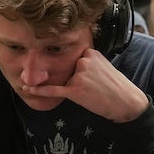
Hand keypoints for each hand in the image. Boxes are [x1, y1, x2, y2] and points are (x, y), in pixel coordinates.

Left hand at [22, 48, 148, 122]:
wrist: (126, 102)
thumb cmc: (116, 86)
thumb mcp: (104, 65)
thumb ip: (86, 62)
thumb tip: (70, 65)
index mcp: (91, 52)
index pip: (73, 58)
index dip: (78, 69)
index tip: (89, 75)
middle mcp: (83, 61)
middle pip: (68, 69)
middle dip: (77, 80)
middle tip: (95, 87)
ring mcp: (78, 75)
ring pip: (65, 80)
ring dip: (75, 88)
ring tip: (93, 93)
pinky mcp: (75, 90)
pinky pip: (53, 89)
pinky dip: (39, 90)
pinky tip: (28, 89)